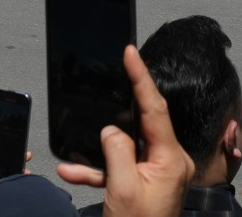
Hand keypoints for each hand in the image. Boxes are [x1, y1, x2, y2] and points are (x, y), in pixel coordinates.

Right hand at [56, 46, 188, 216]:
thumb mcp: (122, 188)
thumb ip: (116, 150)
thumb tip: (112, 130)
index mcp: (171, 160)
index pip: (155, 109)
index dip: (141, 78)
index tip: (130, 52)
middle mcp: (168, 164)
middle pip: (141, 125)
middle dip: (117, 112)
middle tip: (108, 82)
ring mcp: (157, 176)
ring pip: (124, 150)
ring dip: (97, 154)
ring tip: (72, 159)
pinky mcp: (144, 187)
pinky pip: (119, 170)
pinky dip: (97, 171)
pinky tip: (71, 172)